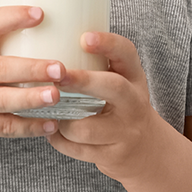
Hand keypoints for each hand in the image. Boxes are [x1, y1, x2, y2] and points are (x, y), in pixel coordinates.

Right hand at [0, 6, 66, 143]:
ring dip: (31, 99)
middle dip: (31, 69)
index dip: (13, 17)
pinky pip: (4, 127)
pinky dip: (29, 128)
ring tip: (57, 95)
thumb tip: (41, 18)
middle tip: (59, 68)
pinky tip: (51, 124)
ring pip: (2, 101)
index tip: (40, 13)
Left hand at [45, 31, 156, 183]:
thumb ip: (95, 62)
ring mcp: (125, 132)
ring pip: (88, 128)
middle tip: (57, 75)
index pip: (127, 53)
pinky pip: (79, 150)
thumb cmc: (119, 105)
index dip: (107, 43)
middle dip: (82, 81)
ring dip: (63, 121)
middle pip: (113, 88)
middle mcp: (134, 103)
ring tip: (47, 111)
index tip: (84, 37)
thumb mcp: (119, 79)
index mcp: (133, 76)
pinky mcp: (112, 156)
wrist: (145, 150)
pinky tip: (50, 131)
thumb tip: (45, 35)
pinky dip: (60, 141)